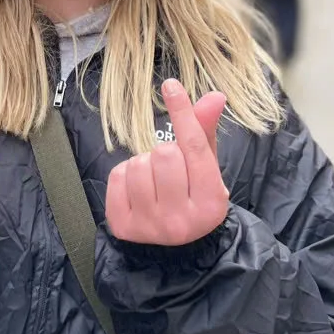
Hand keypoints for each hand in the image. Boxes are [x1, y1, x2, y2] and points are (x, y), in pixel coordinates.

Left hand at [105, 80, 228, 245]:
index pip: (194, 148)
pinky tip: (137, 191)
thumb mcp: (205, 169)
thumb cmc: (191, 197)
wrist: (173, 248)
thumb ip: (205, 132)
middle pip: (165, 154)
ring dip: (144, 164)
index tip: (170, 85)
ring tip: (154, 181)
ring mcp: (150, 226)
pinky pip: (117, 176)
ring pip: (138, 164)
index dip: (182, 113)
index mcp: (210, 203)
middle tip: (170, 169)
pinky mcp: (123, 226)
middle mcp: (182, 220)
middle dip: (164, 152)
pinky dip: (125, 175)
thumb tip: (215, 95)